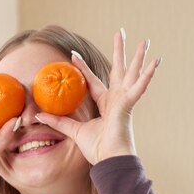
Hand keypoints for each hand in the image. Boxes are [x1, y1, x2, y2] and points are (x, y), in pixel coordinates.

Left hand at [35, 28, 161, 164]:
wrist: (109, 160)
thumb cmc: (97, 148)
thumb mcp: (74, 131)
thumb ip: (58, 121)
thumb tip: (38, 115)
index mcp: (105, 103)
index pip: (92, 80)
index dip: (83, 67)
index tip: (73, 54)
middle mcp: (116, 99)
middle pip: (118, 70)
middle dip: (119, 51)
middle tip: (121, 32)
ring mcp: (124, 101)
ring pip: (132, 74)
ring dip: (138, 57)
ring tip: (145, 40)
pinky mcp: (127, 106)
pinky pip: (139, 88)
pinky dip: (147, 76)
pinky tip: (155, 62)